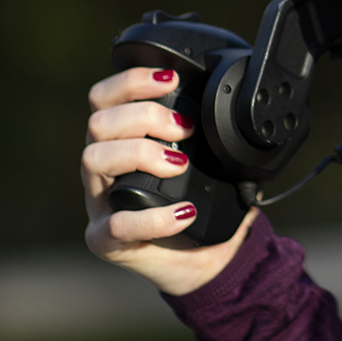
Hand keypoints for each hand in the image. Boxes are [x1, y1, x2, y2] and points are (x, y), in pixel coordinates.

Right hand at [81, 66, 255, 294]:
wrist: (205, 262)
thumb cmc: (202, 205)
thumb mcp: (212, 164)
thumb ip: (218, 137)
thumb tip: (249, 116)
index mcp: (120, 142)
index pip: (104, 99)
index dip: (131, 81)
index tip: (170, 78)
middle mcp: (103, 169)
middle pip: (97, 123)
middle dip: (144, 115)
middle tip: (184, 129)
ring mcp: (100, 204)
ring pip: (93, 159)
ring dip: (140, 153)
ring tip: (178, 165)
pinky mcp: (106, 241)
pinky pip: (116, 225)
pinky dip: (153, 218)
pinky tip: (183, 214)